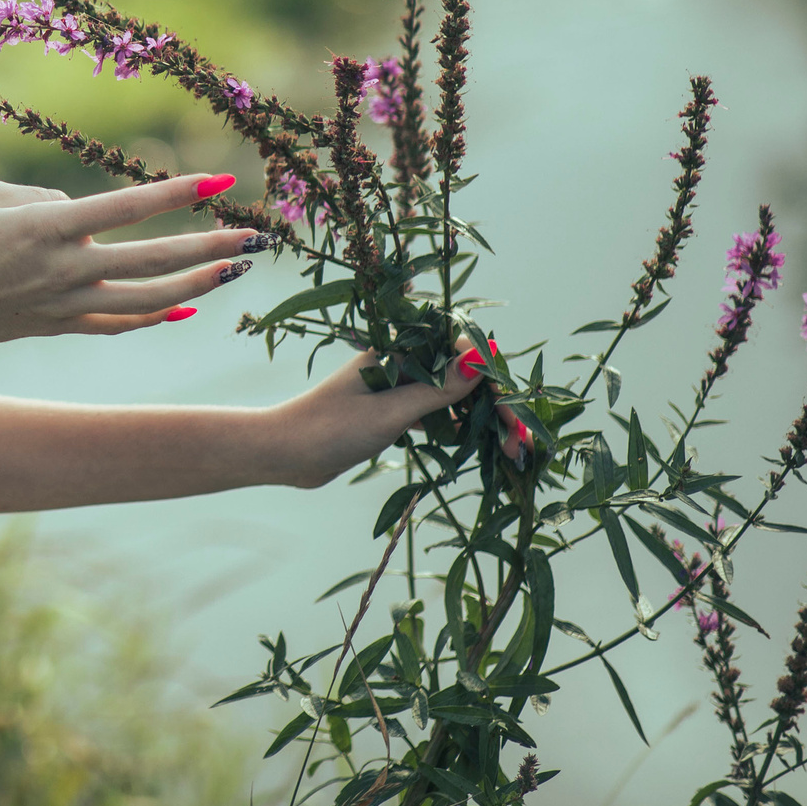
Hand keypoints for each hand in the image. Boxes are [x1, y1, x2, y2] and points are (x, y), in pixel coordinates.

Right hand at [0, 173, 259, 354]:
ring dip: (196, 284)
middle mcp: (67, 269)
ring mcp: (67, 304)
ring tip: (233, 271)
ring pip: (148, 300)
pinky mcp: (61, 326)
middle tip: (254, 237)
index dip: (177, 192)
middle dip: (209, 247)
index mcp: (48, 229)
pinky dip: (157, 318)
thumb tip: (78, 214)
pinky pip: (120, 324)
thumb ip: (44, 199)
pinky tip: (186, 309)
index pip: (128, 208)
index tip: (219, 179)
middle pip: (153, 261)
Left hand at [267, 338, 519, 489]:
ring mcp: (396, 389)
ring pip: (451, 399)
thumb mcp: (388, 412)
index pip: (455, 349)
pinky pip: (435, 417)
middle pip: (459, 375)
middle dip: (493, 404)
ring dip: (481, 420)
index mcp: (394, 351)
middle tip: (520, 440)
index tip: (510, 403)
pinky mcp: (392, 415)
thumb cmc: (330, 428)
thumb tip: (479, 360)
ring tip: (511, 450)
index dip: (488, 374)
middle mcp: (399, 364)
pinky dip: (458, 430)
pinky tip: (482, 449)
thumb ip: (435, 391)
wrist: (286, 456)